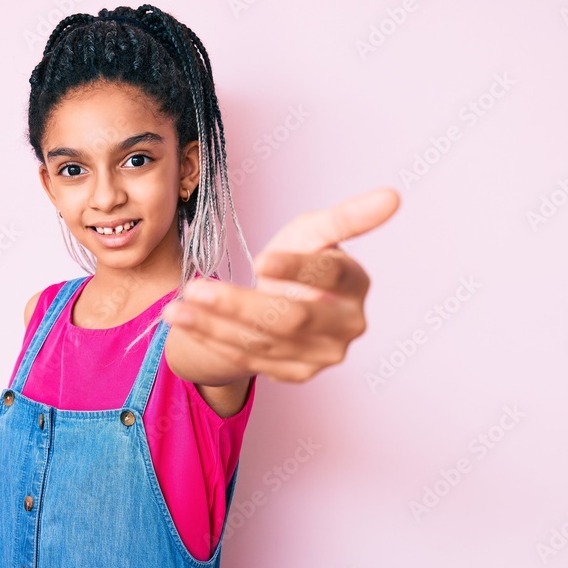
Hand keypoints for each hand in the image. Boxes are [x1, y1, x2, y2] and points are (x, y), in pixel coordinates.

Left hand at [161, 187, 399, 382]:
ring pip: (262, 340)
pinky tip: (183, 322)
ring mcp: (320, 356)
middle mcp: (345, 326)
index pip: (330, 275)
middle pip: (292, 317)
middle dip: (239, 303)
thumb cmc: (301, 261)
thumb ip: (347, 217)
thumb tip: (392, 195)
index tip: (260, 259)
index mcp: (356, 285)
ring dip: (213, 323)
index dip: (297, 269)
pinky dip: (210, 339)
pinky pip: (247, 357)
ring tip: (176, 307)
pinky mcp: (293, 372)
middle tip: (195, 286)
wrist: (284, 302)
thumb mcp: (315, 232)